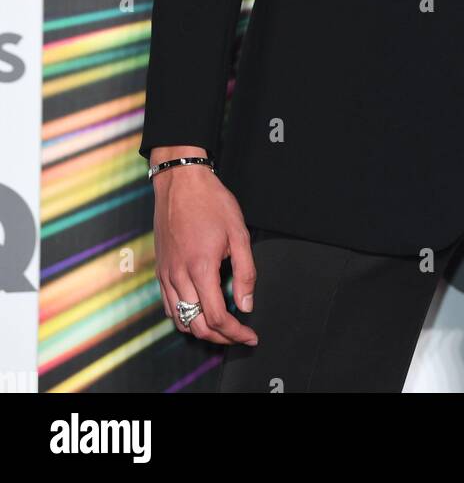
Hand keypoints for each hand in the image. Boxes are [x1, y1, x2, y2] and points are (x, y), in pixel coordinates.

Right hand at [152, 158, 258, 346]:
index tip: (249, 335)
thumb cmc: (210, 202)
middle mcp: (178, 275)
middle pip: (196, 325)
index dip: (235, 333)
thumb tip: (246, 304)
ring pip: (179, 319)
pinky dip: (184, 317)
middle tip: (239, 335)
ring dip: (201, 330)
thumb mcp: (238, 233)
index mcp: (200, 267)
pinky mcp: (160, 269)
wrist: (180, 181)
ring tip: (222, 327)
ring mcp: (166, 273)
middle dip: (220, 337)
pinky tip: (199, 311)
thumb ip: (245, 272)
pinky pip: (168, 305)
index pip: (216, 317)